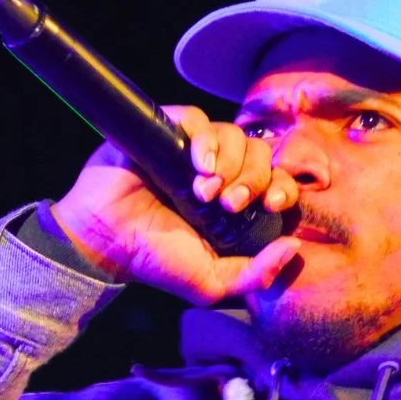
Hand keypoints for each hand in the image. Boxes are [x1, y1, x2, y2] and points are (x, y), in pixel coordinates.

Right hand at [52, 105, 300, 304]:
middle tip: (229, 205)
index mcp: (238, 201)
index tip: (273, 204)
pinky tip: (199, 165)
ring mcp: (194, 150)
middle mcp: (222, 172)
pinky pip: (198, 118)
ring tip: (205, 190)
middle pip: (261, 154)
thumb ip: (257, 273)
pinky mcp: (167, 131)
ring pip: (234, 134)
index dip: (285, 188)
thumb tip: (294, 247)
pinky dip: (205, 139)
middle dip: (253, 179)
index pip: (279, 181)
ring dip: (230, 162)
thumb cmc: (158, 260)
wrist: (106, 244)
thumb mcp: (213, 281)